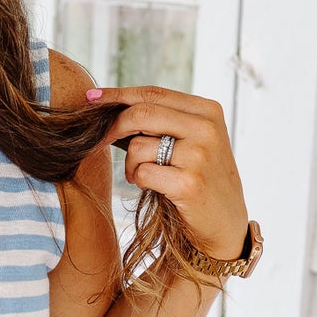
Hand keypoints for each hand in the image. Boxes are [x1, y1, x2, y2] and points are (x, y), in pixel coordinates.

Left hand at [89, 84, 249, 260]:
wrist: (225, 223)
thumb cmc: (200, 179)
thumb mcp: (193, 140)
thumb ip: (165, 120)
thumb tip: (113, 105)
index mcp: (207, 111)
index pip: (153, 94)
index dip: (118, 94)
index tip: (91, 97)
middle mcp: (206, 128)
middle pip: (142, 113)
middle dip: (113, 127)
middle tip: (100, 140)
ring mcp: (199, 155)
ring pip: (138, 146)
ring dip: (130, 165)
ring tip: (143, 176)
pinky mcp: (188, 183)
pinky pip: (142, 173)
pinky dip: (139, 181)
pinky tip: (155, 188)